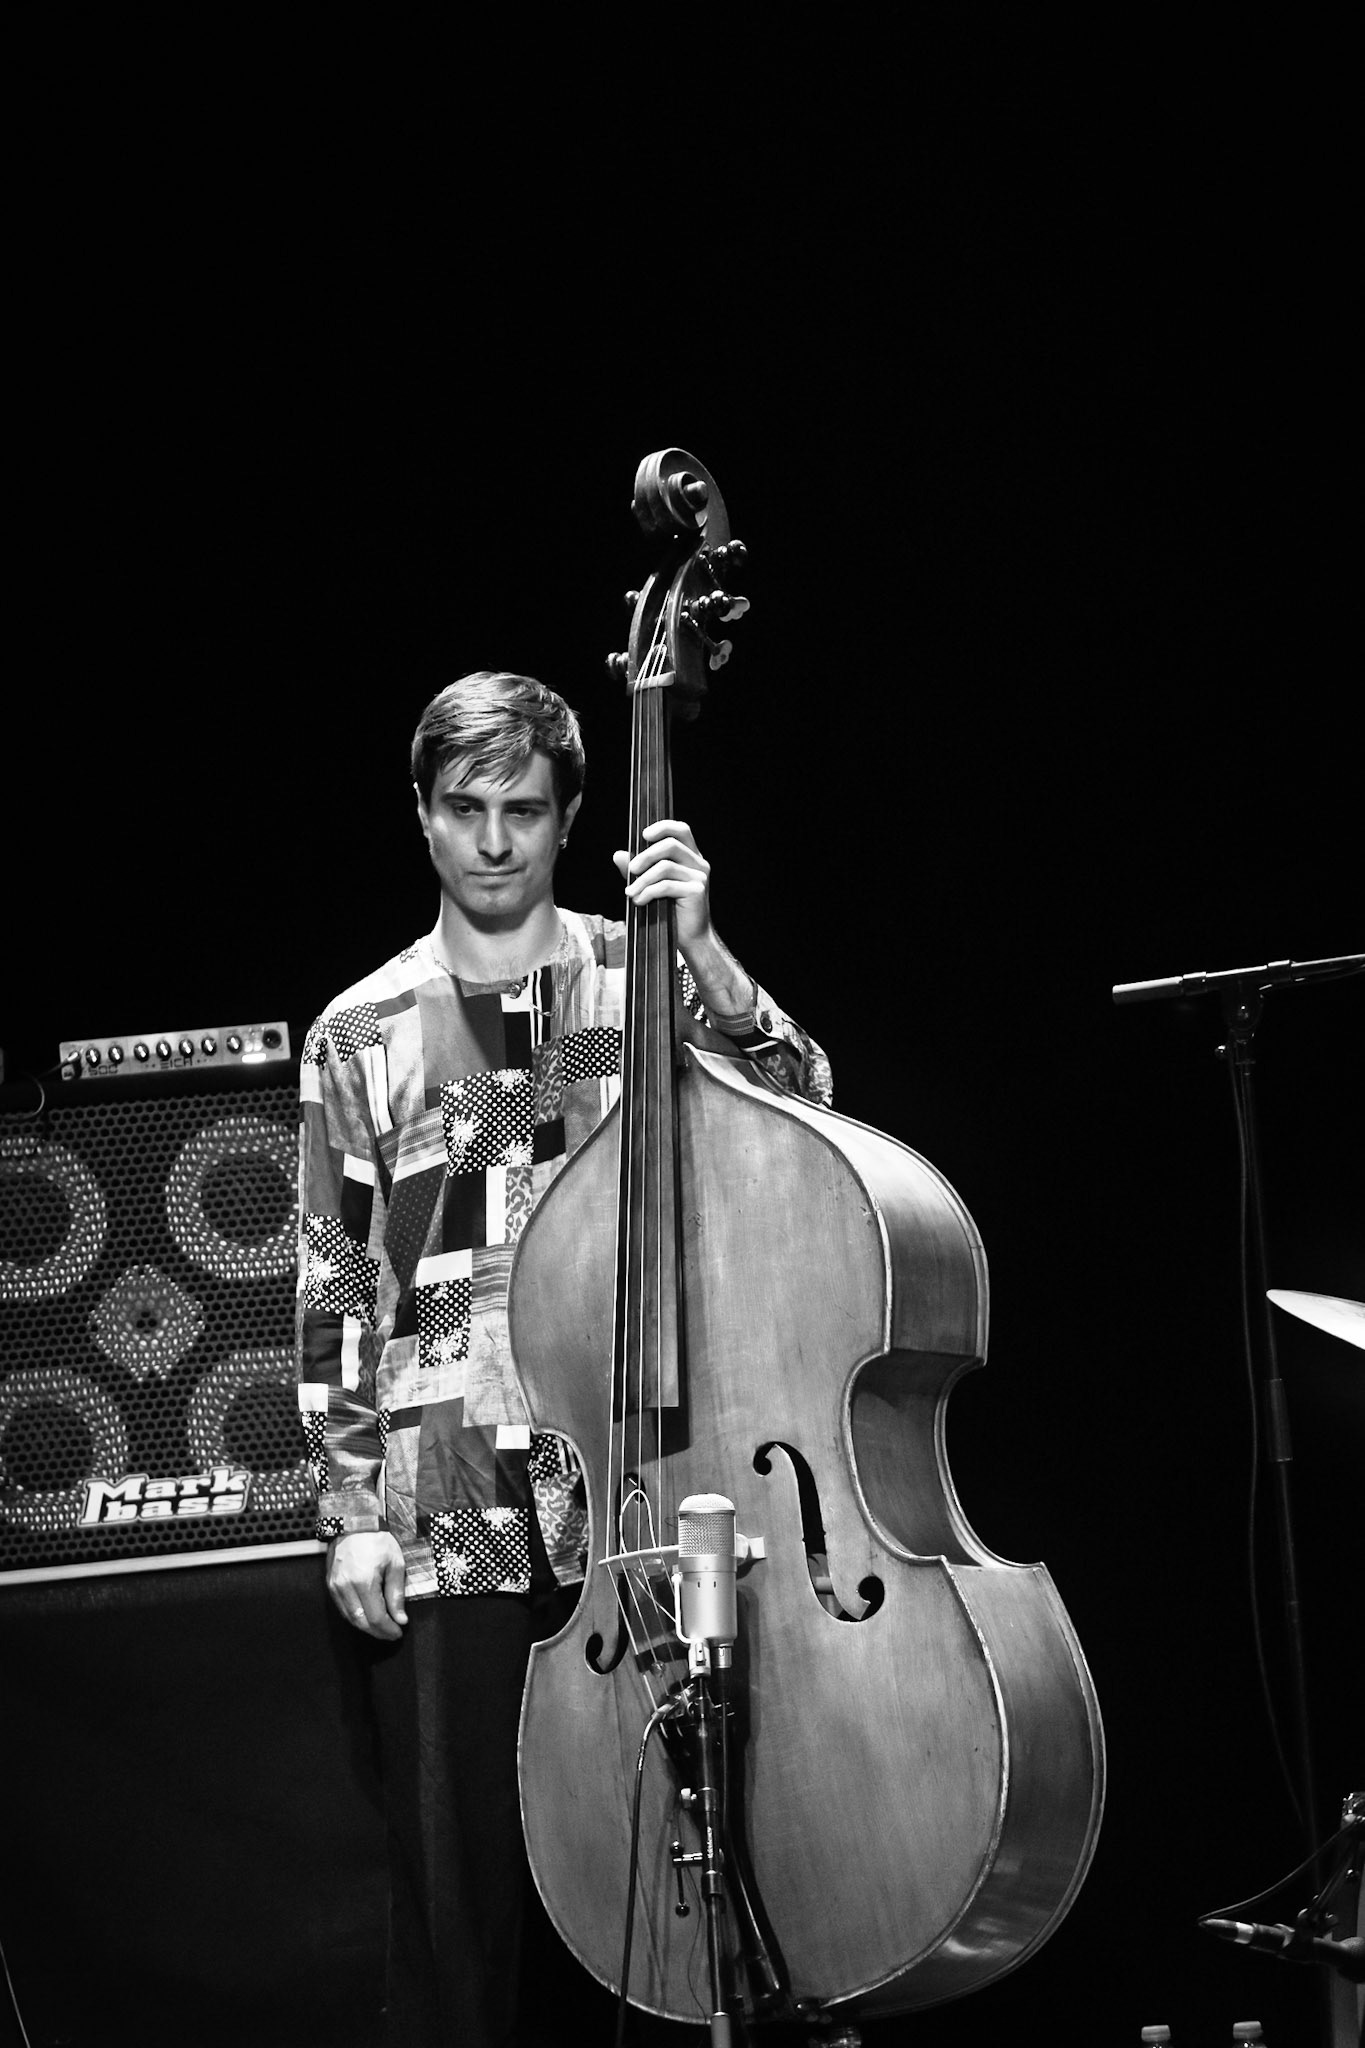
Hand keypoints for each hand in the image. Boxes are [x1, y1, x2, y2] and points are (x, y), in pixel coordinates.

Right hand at [327, 1530, 407, 1639]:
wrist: (354, 1521)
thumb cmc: (377, 1539)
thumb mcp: (395, 1563)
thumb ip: (396, 1594)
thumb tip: (400, 1619)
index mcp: (364, 1581)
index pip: (375, 1617)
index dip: (387, 1629)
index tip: (398, 1632)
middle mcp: (346, 1587)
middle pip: (361, 1622)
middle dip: (377, 1632)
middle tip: (390, 1634)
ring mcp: (335, 1586)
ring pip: (349, 1617)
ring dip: (366, 1626)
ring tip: (381, 1627)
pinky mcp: (330, 1584)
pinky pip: (342, 1608)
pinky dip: (355, 1616)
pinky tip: (366, 1616)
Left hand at [614, 819, 755, 1028]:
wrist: (691, 939)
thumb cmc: (672, 912)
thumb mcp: (651, 886)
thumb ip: (638, 869)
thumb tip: (618, 855)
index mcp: (691, 857)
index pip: (681, 830)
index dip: (663, 827)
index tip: (643, 835)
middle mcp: (699, 863)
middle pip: (671, 845)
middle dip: (645, 855)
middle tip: (630, 870)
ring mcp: (700, 877)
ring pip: (665, 866)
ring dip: (642, 879)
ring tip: (630, 892)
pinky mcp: (697, 891)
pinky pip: (666, 885)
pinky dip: (648, 892)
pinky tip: (639, 902)